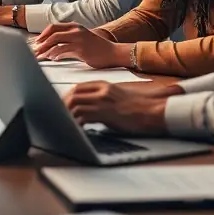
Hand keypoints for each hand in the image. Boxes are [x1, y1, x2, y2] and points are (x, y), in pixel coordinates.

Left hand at [33, 23, 121, 66]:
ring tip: (40, 56)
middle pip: (52, 33)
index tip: (37, 42)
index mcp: (75, 26)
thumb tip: (52, 50)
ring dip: (45, 50)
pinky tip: (52, 58)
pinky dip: (54, 54)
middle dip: (41, 43)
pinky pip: (62, 50)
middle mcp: (76, 30)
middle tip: (35, 51)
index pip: (53, 27)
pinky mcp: (81, 48)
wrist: (113, 53)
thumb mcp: (82, 40)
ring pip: (55, 41)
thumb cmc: (97, 49)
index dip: (43, 34)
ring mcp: (78, 38)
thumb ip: (68, 42)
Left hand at [62, 81, 178, 134]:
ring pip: (75, 104)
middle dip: (63, 105)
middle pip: (74, 94)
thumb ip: (104, 98)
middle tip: (58, 115)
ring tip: (64, 123)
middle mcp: (102, 91)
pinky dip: (76, 122)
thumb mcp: (120, 97)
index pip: (78, 87)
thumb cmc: (140, 107)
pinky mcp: (106, 113)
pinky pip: (83, 116)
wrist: (155, 110)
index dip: (67, 97)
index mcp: (105, 85)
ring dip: (67, 114)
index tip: (63, 106)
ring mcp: (103, 101)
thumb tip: (92, 107)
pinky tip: (75, 129)